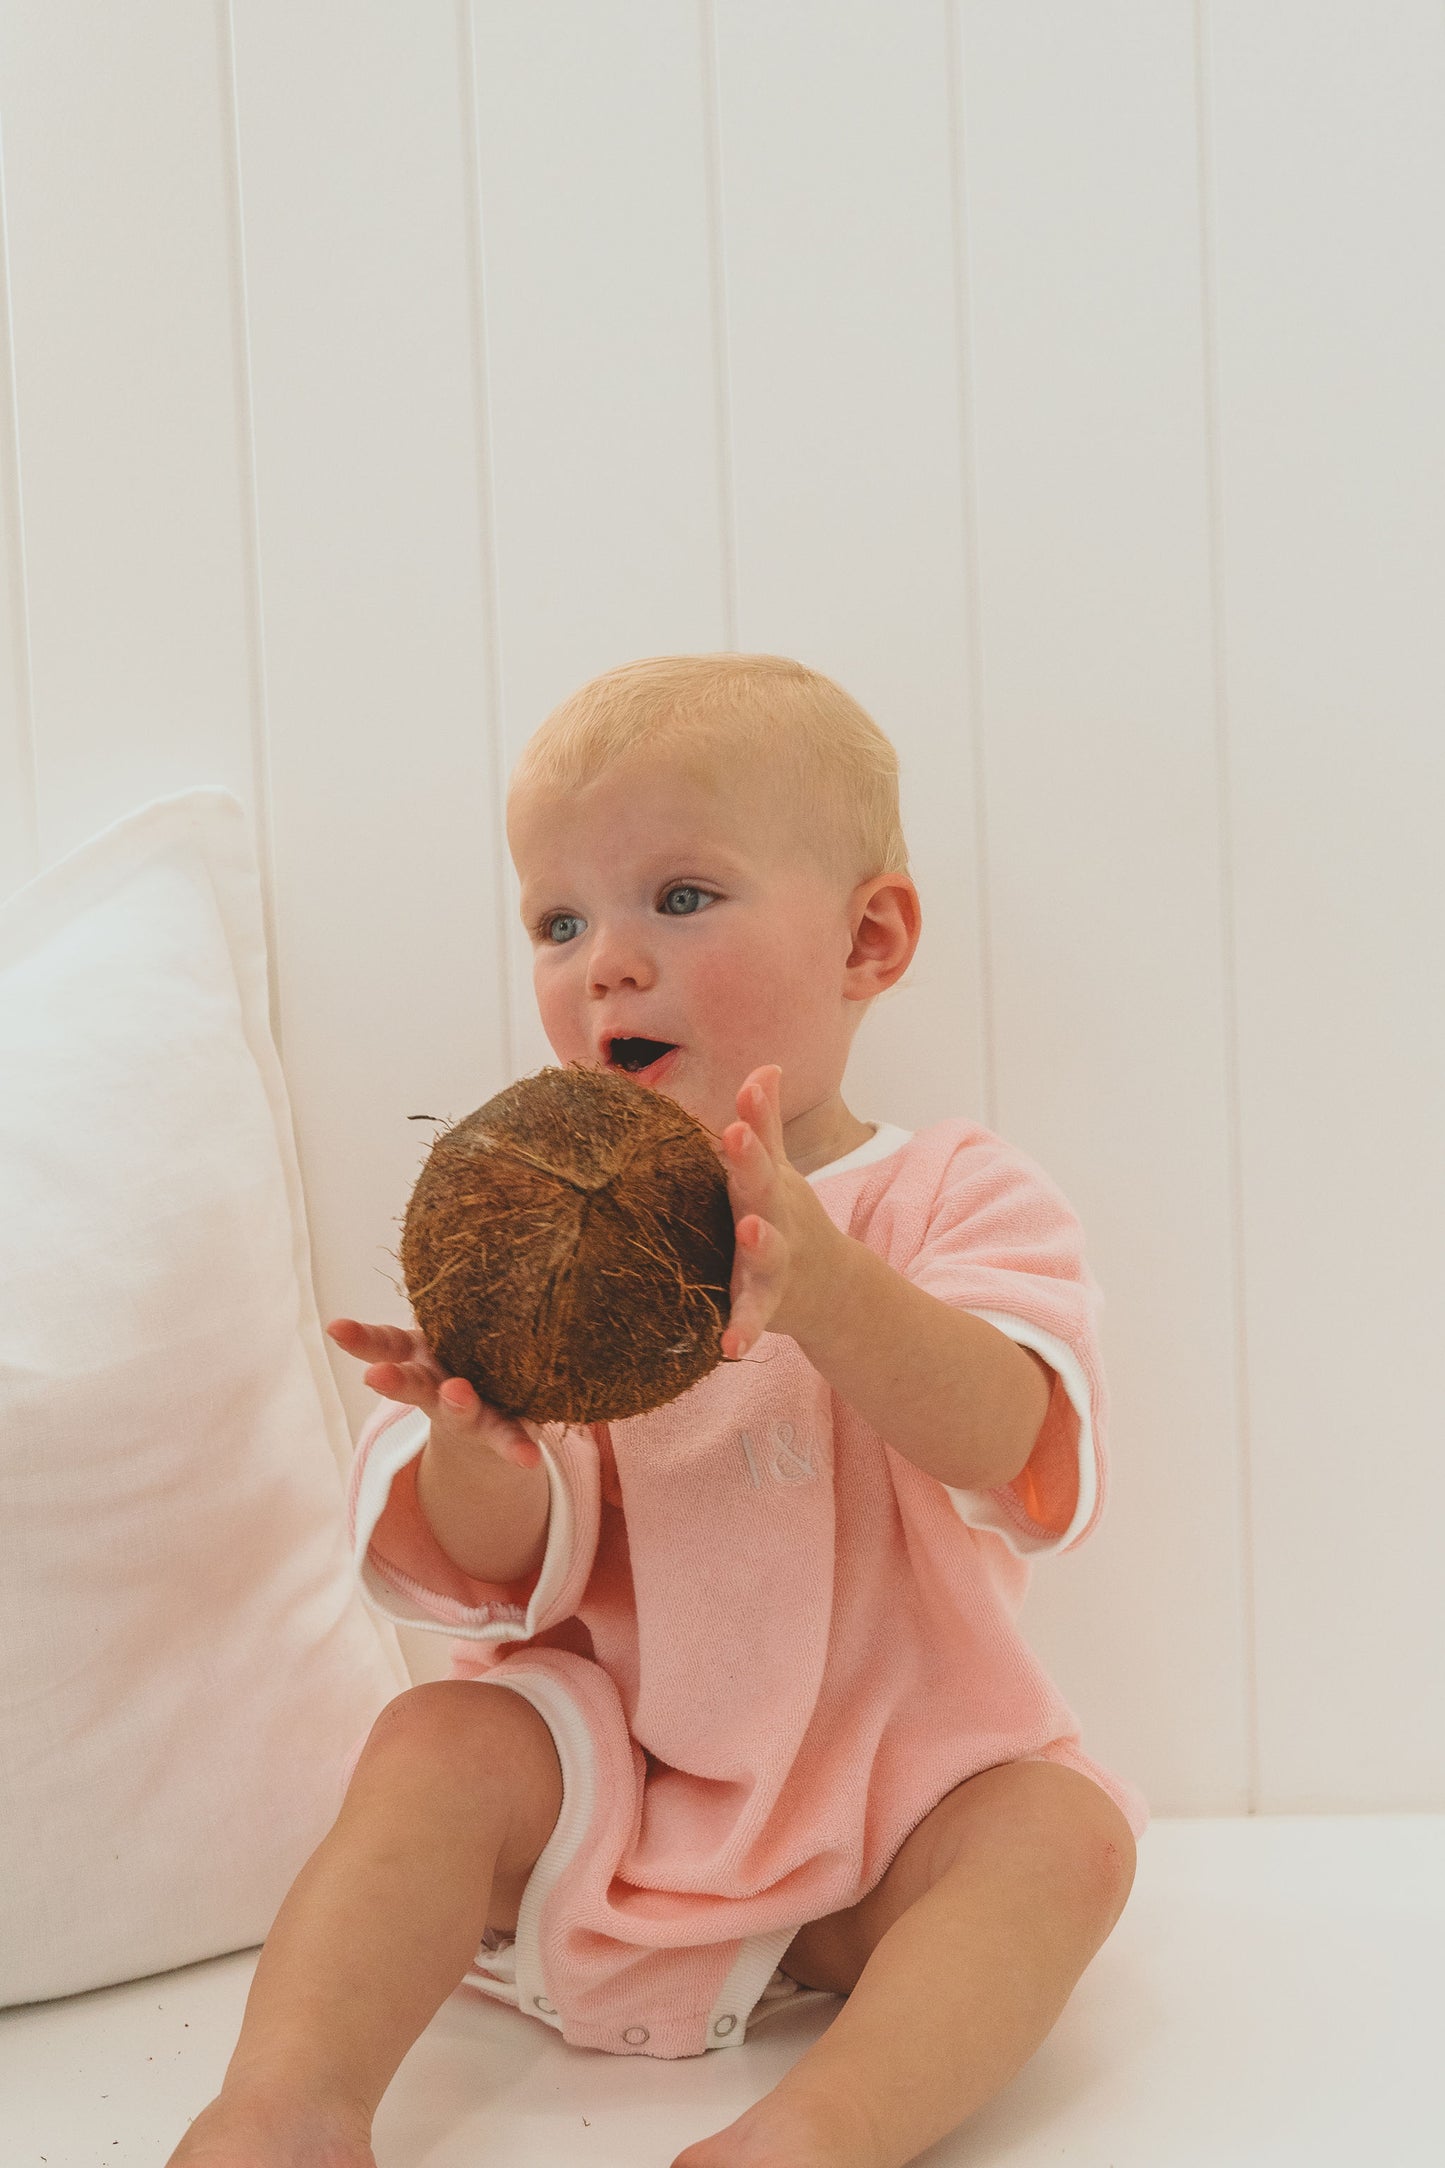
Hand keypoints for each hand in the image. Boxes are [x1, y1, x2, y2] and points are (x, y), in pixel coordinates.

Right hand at [325, 1317, 542, 1468]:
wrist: (483, 1435)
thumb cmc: (460, 1366)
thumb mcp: (441, 1341)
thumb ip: (440, 1313)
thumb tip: (441, 1252)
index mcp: (420, 1356)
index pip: (385, 1344)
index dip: (360, 1338)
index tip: (336, 1328)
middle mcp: (436, 1386)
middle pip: (412, 1383)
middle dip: (395, 1380)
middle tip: (376, 1376)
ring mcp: (467, 1412)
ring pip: (457, 1410)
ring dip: (456, 1404)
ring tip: (456, 1395)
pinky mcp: (499, 1431)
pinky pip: (508, 1438)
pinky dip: (515, 1448)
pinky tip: (528, 1458)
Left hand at [714, 1064, 845, 1358]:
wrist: (833, 1289)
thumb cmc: (788, 1217)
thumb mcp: (780, 1170)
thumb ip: (765, 1122)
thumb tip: (765, 1064)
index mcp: (770, 1184)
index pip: (759, 1143)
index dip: (753, 1115)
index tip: (746, 1085)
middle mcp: (776, 1218)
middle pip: (762, 1186)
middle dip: (750, 1160)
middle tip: (735, 1135)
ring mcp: (775, 1262)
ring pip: (766, 1252)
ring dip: (760, 1241)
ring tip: (750, 1230)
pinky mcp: (767, 1304)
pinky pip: (753, 1318)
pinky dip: (744, 1331)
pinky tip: (730, 1348)